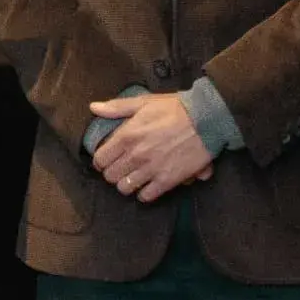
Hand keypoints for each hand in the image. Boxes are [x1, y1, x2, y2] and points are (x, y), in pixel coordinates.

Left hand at [89, 92, 215, 201]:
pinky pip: (145, 196)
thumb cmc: (174, 109)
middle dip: (112, 172)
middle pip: (110, 176)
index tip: (107, 158)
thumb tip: (94, 107)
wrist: (205, 120)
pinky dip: (144, 193)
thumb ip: (117, 107)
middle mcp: (135, 156)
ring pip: (124, 188)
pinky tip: (147, 185)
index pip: (100, 159)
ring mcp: (150, 170)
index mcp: (126, 136)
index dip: (101, 160)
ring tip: (133, 176)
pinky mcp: (167, 181)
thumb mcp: (143, 102)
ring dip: (126, 183)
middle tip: (120, 167)